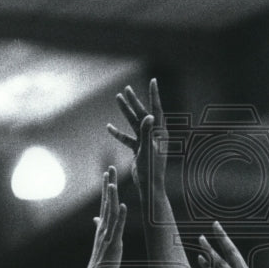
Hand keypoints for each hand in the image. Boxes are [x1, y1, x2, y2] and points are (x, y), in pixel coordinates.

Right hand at [86, 166, 126, 267]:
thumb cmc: (100, 261)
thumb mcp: (102, 240)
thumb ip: (99, 227)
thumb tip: (96, 218)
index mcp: (103, 226)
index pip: (105, 203)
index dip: (106, 188)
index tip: (107, 173)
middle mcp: (104, 228)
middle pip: (107, 203)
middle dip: (109, 185)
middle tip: (110, 169)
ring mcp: (108, 236)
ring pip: (110, 213)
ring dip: (111, 198)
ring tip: (113, 183)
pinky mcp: (114, 245)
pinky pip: (117, 228)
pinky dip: (120, 216)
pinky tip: (123, 206)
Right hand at [107, 78, 167, 192]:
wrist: (149, 186)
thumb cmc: (151, 170)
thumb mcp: (148, 150)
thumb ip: (147, 132)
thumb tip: (149, 115)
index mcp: (160, 133)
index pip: (156, 109)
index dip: (154, 95)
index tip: (153, 81)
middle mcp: (154, 135)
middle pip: (143, 114)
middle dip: (135, 101)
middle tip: (126, 89)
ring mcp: (146, 142)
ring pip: (134, 123)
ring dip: (125, 112)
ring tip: (117, 98)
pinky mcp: (139, 149)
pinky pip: (127, 138)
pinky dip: (119, 133)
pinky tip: (109, 127)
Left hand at [198, 221, 259, 267]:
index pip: (235, 254)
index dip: (226, 240)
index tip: (218, 228)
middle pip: (231, 252)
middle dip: (222, 237)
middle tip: (214, 224)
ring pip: (222, 263)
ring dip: (210, 250)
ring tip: (201, 239)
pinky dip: (208, 267)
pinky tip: (200, 259)